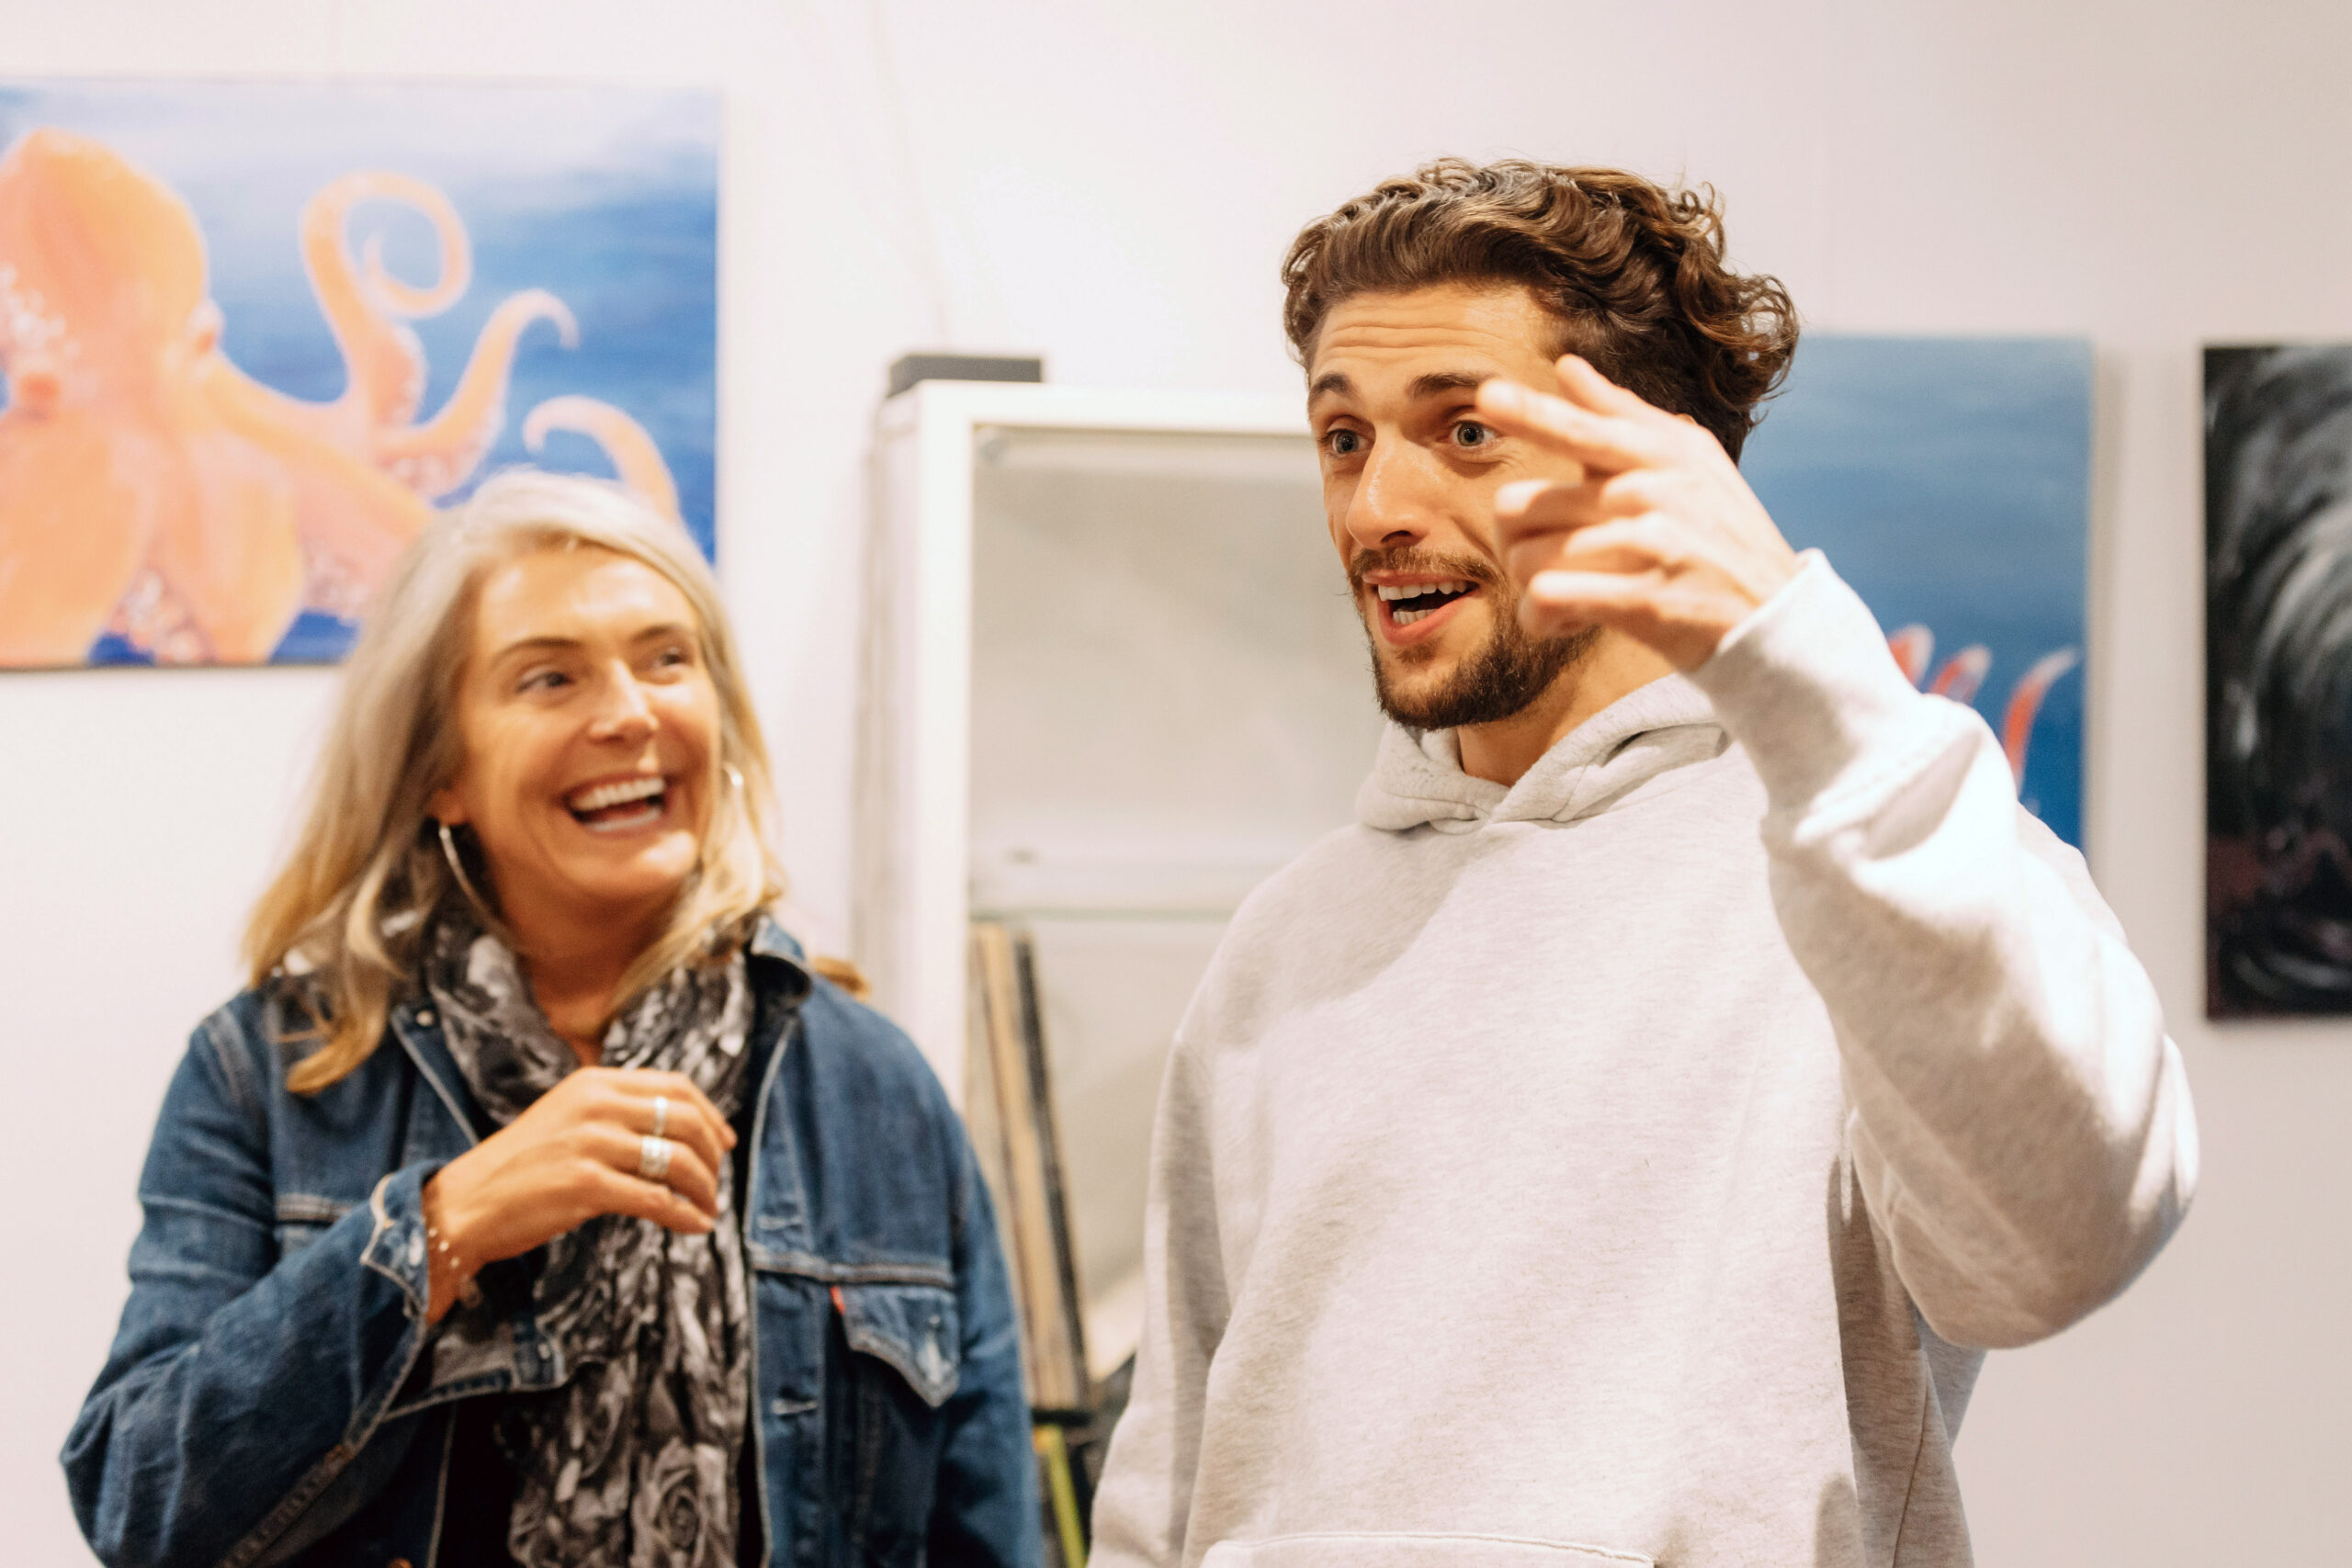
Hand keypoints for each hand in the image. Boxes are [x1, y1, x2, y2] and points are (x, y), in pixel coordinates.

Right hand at [420, 1067, 736, 1321]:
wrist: (466, 1203)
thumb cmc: (523, 1166)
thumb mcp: (569, 1117)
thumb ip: (616, 1112)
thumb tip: (682, 1128)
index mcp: (594, 1082)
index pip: (675, 1086)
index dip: (710, 1115)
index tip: (724, 1143)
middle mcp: (594, 1104)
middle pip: (684, 1120)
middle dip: (712, 1155)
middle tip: (716, 1182)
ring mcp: (589, 1143)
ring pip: (677, 1160)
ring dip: (704, 1188)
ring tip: (709, 1208)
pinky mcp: (584, 1184)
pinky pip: (656, 1199)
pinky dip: (685, 1215)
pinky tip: (694, 1226)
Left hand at [1474, 356, 1801, 670]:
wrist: (1776, 616)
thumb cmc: (1718, 535)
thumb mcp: (1688, 463)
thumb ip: (1621, 414)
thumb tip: (1567, 367)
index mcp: (1658, 451)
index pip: (1581, 427)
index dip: (1530, 412)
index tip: (1487, 395)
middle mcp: (1651, 489)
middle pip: (1519, 506)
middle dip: (1513, 543)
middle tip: (1542, 559)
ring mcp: (1648, 544)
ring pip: (1526, 559)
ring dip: (1529, 587)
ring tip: (1564, 595)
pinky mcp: (1643, 600)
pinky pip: (1549, 599)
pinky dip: (1543, 618)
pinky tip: (1569, 622)